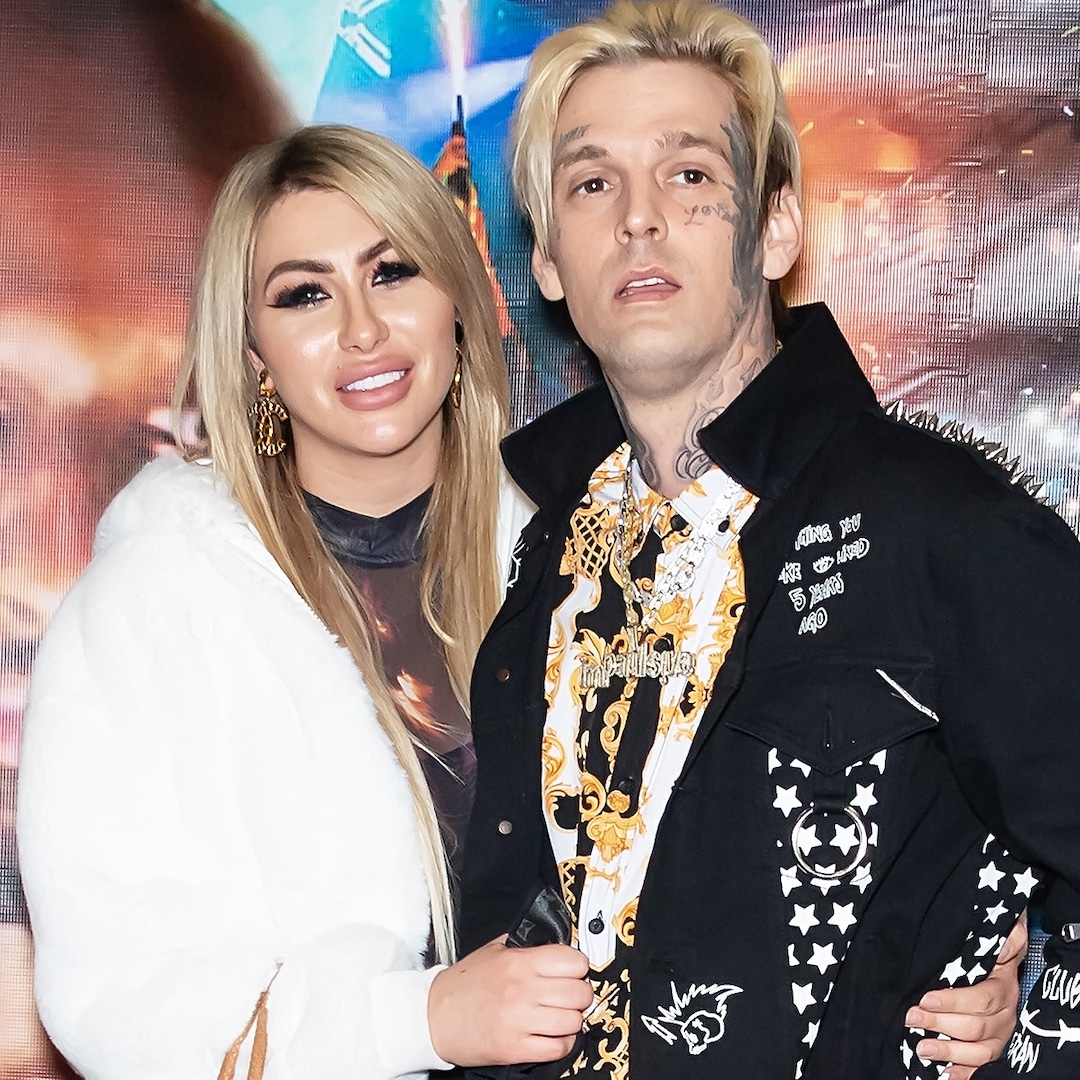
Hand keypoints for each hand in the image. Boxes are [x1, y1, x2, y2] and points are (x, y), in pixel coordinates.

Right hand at [428, 936, 592, 1066]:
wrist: (434, 1017)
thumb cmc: (464, 984)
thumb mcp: (493, 951)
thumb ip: (525, 944)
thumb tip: (554, 939)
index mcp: (519, 962)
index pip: (573, 961)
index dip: (578, 966)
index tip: (573, 970)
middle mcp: (522, 990)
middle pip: (579, 992)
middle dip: (580, 994)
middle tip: (570, 994)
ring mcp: (520, 1021)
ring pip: (573, 1021)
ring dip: (572, 1019)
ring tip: (561, 1015)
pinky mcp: (515, 1048)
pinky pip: (558, 1048)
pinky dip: (562, 1042)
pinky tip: (553, 1034)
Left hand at [905, 912, 1027, 1079]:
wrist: (1001, 964)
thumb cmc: (992, 951)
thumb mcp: (1004, 938)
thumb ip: (1008, 938)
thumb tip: (1005, 942)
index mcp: (1003, 986)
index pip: (981, 998)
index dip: (953, 1001)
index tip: (925, 999)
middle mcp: (1005, 1015)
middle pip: (974, 1026)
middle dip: (939, 1023)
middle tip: (910, 1018)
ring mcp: (1000, 1035)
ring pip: (978, 1050)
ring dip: (949, 1051)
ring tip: (922, 1047)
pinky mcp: (992, 1047)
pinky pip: (981, 1065)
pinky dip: (964, 1072)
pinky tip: (945, 1073)